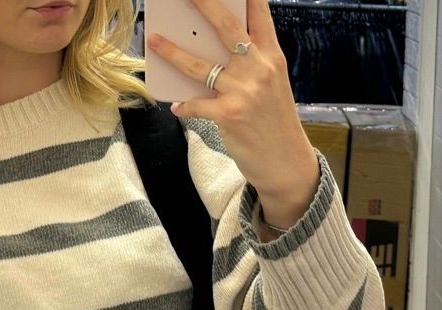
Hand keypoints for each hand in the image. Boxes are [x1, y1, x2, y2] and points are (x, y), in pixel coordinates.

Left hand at [147, 0, 319, 227]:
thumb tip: (216, 51)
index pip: (260, 14)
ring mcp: (244, 91)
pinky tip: (177, 106)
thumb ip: (252, 63)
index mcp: (272, 57)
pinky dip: (185, 105)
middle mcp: (259, 69)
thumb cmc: (274, 122)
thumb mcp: (273, 85)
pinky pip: (197, 104)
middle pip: (227, 26)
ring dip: (172, 52)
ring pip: (200, 66)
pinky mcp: (229, 115)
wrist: (287, 162)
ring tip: (154, 40)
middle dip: (204, 4)